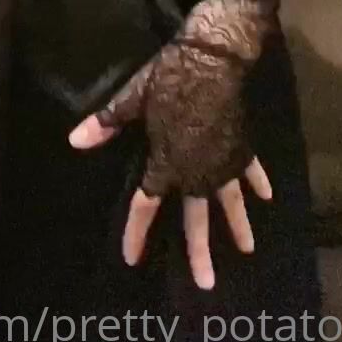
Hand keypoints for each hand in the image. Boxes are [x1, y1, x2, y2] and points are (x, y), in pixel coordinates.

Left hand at [68, 0, 278, 288]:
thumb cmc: (169, 76)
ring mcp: (223, 161)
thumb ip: (108, 124)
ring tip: (247, 250)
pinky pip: (251, 170)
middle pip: (195, 218)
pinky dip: (258, 183)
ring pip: (230, 202)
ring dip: (238, 226)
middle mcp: (197, 171)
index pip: (146, 205)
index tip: (131, 258)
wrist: (214, 58)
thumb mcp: (133, 98)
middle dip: (198, 251)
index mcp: (167, 162)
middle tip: (206, 283)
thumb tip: (75, 141)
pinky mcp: (241, 145)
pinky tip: (266, 198)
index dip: (136, 232)